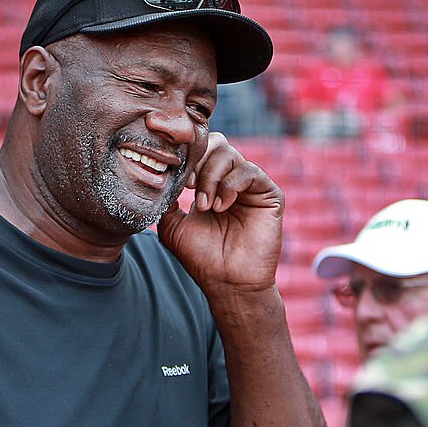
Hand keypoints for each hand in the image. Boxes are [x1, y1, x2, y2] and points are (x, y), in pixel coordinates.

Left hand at [158, 133, 282, 293]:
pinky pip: (250, 171)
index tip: (178, 181)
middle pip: (217, 144)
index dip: (188, 158)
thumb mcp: (171, 225)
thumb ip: (166, 198)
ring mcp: (252, 187)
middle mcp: (233, 181)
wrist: (227, 282)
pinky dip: (230, 185)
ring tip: (207, 205)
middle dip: (200, 162)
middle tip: (190, 187)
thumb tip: (157, 174)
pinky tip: (221, 206)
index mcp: (213, 184)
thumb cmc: (202, 258)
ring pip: (231, 154)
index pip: (203, 150)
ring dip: (212, 177)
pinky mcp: (270, 195)